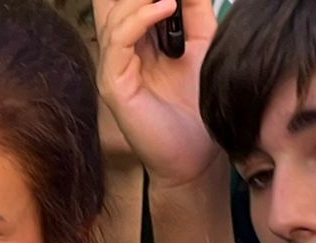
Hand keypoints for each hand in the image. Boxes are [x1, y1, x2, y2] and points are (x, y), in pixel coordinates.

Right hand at [92, 0, 222, 186]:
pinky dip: (141, 18)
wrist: (196, 154)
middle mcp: (120, 49)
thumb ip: (195, 9)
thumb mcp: (203, 41)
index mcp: (137, 37)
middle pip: (112, 2)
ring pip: (113, 14)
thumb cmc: (198, 104)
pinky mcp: (113, 85)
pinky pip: (119, 41)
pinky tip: (167, 7)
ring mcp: (113, 67)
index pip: (126, 1)